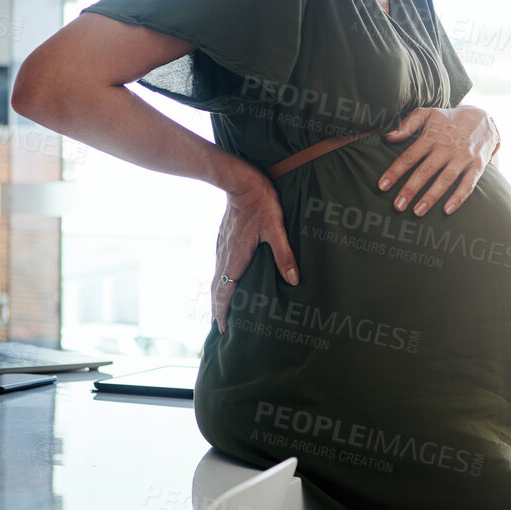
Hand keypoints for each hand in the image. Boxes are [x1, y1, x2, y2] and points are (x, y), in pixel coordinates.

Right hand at [211, 168, 299, 332]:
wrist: (240, 181)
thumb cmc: (260, 203)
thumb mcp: (276, 228)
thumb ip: (284, 255)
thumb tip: (293, 280)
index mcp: (235, 258)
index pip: (224, 292)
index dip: (222, 311)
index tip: (222, 328)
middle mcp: (225, 255)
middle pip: (216, 288)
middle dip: (218, 309)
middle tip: (221, 326)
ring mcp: (222, 246)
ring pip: (217, 277)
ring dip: (218, 295)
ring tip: (224, 309)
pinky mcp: (225, 239)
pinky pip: (220, 266)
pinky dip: (221, 281)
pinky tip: (228, 281)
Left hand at [378, 106, 498, 216]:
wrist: (484, 119)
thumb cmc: (449, 119)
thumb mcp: (428, 113)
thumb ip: (408, 124)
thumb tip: (388, 138)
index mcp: (432, 136)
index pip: (410, 156)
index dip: (395, 171)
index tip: (382, 186)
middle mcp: (447, 148)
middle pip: (426, 170)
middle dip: (411, 189)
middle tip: (398, 206)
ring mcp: (463, 157)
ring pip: (445, 180)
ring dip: (431, 197)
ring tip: (418, 212)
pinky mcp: (477, 165)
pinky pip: (468, 184)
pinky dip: (458, 198)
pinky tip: (447, 210)